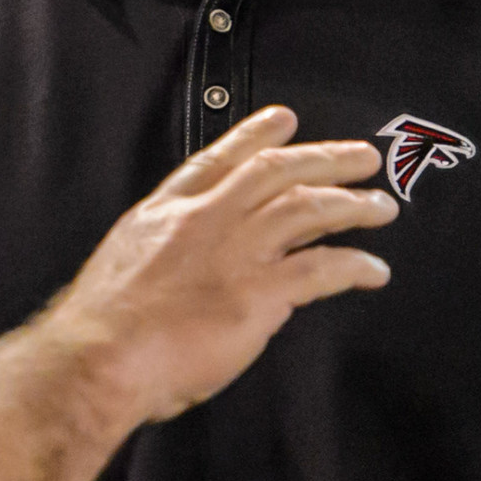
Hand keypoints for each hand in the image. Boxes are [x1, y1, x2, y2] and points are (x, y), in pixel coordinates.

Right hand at [45, 105, 395, 426]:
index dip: (256, 135)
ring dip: (352, 204)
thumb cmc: (101, 330)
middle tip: (363, 157)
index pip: (218, 159)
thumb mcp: (122, 264)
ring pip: (306, 208)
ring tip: (381, 207)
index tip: (285, 120)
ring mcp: (234, 253)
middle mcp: (204, 220)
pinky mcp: (258, 293)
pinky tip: (374, 270)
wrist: (99, 360)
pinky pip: (321, 268)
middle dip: (326, 159)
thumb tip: (187, 262)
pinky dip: (354, 265)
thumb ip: (162, 251)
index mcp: (165, 212)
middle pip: (275, 171)